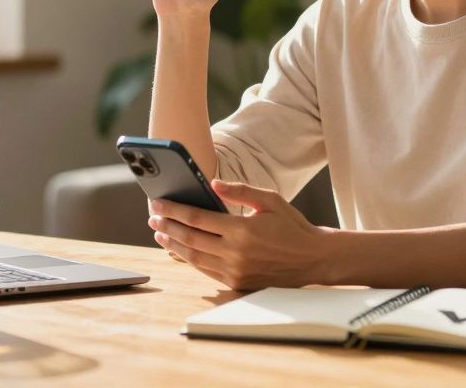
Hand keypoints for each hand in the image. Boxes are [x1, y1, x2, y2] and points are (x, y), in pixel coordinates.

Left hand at [147, 180, 330, 290]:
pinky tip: (181, 250)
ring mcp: (235, 271)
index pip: (197, 218)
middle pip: (190, 239)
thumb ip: (240, 191)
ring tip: (161, 234)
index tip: (158, 204)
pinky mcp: (237, 283)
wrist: (313, 259)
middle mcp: (235, 253)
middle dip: (168, 227)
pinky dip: (190, 260)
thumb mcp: (270, 200)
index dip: (174, 210)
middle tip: (153, 218)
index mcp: (242, 230)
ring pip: (194, 258)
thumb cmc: (292, 226)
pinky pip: (206, 271)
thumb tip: (211, 183)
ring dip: (174, 245)